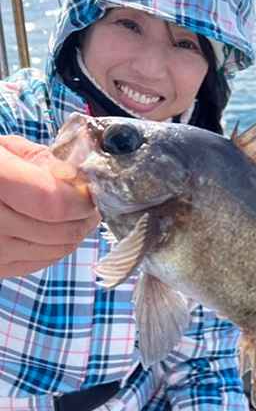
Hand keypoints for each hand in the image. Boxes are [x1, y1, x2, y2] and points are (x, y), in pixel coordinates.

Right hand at [0, 135, 99, 277]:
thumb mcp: (0, 148)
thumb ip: (40, 160)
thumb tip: (79, 178)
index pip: (52, 202)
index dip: (81, 200)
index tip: (91, 191)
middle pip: (57, 230)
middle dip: (83, 217)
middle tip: (91, 204)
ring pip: (53, 250)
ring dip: (74, 234)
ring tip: (78, 217)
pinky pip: (36, 263)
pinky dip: (55, 248)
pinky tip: (55, 232)